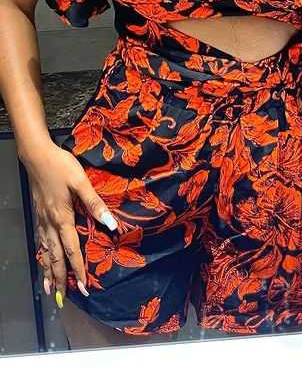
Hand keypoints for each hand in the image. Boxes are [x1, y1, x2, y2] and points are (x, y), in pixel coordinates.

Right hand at [27, 142, 118, 305]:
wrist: (37, 156)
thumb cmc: (61, 167)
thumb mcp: (81, 182)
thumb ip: (95, 204)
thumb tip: (111, 224)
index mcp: (63, 218)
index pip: (72, 250)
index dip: (78, 269)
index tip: (83, 287)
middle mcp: (50, 223)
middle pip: (55, 257)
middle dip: (61, 278)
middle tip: (64, 299)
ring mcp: (42, 220)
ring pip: (45, 251)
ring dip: (49, 271)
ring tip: (50, 289)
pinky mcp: (39, 214)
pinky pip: (41, 241)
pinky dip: (42, 255)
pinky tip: (43, 258)